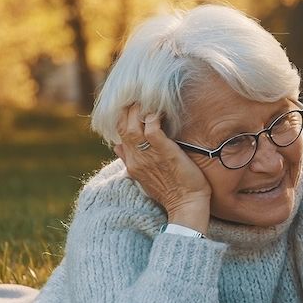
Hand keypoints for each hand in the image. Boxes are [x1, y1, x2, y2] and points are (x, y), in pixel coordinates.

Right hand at [113, 103, 211, 231]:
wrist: (186, 205)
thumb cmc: (170, 191)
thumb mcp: (144, 176)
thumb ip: (130, 160)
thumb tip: (116, 146)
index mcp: (132, 162)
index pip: (120, 133)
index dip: (123, 116)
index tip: (131, 104)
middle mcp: (137, 158)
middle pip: (124, 127)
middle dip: (129, 109)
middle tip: (139, 96)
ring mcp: (149, 156)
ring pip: (134, 127)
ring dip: (139, 111)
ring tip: (147, 100)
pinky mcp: (165, 153)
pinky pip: (153, 131)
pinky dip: (153, 119)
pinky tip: (158, 112)